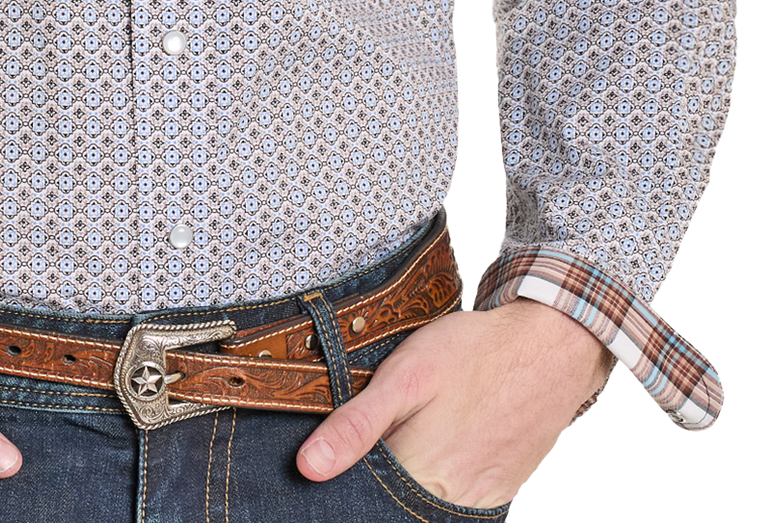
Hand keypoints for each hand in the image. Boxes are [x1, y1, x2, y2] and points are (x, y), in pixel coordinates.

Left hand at [296, 298, 612, 508]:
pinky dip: (435, 483)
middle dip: (373, 481)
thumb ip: (356, 426)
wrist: (549, 350)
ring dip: (405, 481)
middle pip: (392, 505)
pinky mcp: (498, 497)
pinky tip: (436, 445)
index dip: (342, 478)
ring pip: (422, 506)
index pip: (360, 499)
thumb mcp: (405, 375)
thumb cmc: (472, 353)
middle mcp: (450, 503)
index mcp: (420, 475)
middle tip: (378, 435)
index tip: (331, 460)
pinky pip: (454, 505)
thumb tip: (308, 469)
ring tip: (414, 431)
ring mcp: (479, 505)